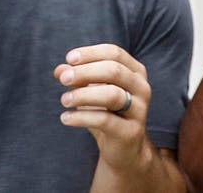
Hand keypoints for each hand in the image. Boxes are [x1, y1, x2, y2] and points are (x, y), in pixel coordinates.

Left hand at [56, 44, 153, 169]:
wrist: (123, 148)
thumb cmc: (106, 113)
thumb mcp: (90, 92)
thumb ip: (77, 78)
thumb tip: (60, 70)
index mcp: (135, 72)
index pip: (114, 53)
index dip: (91, 53)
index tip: (69, 59)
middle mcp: (142, 88)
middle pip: (114, 71)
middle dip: (85, 72)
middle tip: (63, 79)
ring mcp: (139, 110)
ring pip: (112, 95)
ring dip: (83, 95)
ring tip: (64, 100)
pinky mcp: (131, 132)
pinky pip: (105, 120)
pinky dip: (82, 117)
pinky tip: (66, 118)